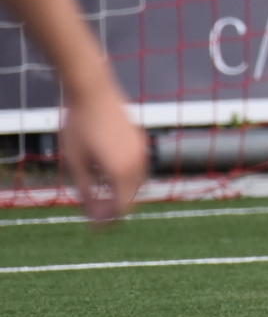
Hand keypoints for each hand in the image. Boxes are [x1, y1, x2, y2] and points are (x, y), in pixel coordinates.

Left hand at [61, 80, 145, 224]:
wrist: (93, 91)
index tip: (93, 224)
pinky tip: (104, 169)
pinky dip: (124, 176)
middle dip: (113, 206)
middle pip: (131, 197)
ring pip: (136, 182)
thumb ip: (87, 191)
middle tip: (92, 208)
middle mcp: (138, 162)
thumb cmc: (80, 126)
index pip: (122, 207)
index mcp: (121, 171)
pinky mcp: (140, 140)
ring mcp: (141, 149)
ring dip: (119, 190)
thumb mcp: (76, 163)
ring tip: (95, 187)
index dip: (108, 219)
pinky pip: (137, 167)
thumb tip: (95, 216)